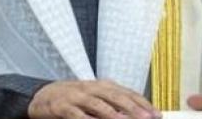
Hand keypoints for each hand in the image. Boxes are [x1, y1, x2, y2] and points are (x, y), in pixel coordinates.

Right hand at [28, 79, 161, 118]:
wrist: (44, 96)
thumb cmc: (75, 98)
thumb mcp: (96, 98)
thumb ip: (114, 105)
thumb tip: (137, 114)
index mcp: (103, 86)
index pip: (127, 93)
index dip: (142, 103)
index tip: (156, 114)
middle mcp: (91, 88)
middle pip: (115, 96)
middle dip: (132, 107)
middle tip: (146, 118)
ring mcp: (76, 96)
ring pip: (97, 104)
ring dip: (112, 114)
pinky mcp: (62, 106)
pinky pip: (76, 114)